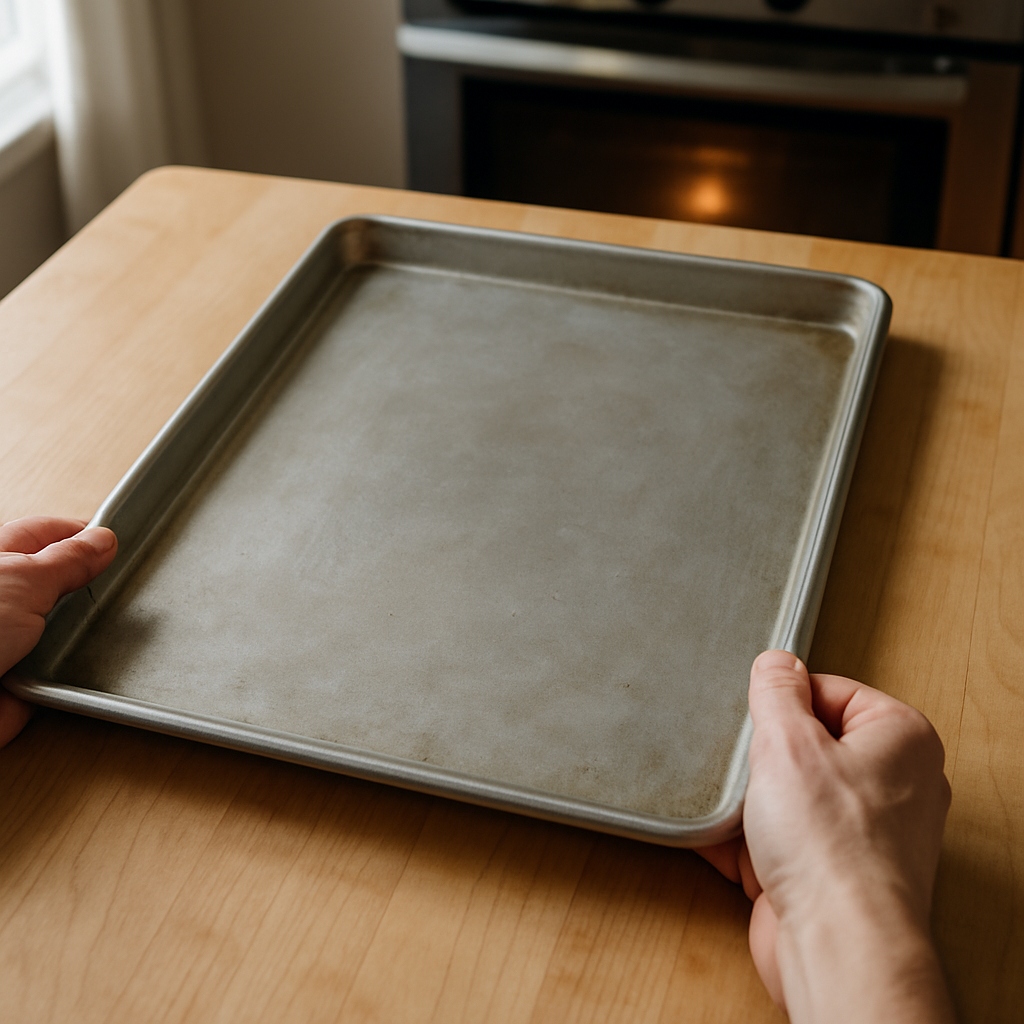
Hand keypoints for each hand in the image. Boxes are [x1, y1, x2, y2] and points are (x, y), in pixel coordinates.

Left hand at [0, 517, 117, 746]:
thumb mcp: (24, 579)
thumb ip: (67, 559)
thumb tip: (101, 540)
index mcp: (0, 563)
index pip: (48, 534)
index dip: (83, 535)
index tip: (119, 543)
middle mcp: (3, 600)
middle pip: (59, 585)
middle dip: (87, 591)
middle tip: (115, 591)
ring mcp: (11, 641)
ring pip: (62, 630)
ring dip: (79, 638)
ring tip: (96, 637)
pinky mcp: (19, 683)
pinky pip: (60, 674)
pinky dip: (71, 676)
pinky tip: (81, 671)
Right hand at [699, 651, 954, 1022]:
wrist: (835, 945)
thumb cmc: (833, 850)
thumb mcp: (787, 740)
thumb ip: (776, 690)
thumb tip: (776, 663)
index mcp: (901, 739)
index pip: (829, 690)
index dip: (784, 705)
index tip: (761, 721)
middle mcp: (893, 785)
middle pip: (805, 744)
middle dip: (762, 758)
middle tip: (749, 767)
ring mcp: (862, 833)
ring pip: (788, 794)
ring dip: (749, 802)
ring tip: (735, 809)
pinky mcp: (832, 873)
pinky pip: (779, 839)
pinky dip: (745, 839)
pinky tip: (719, 840)